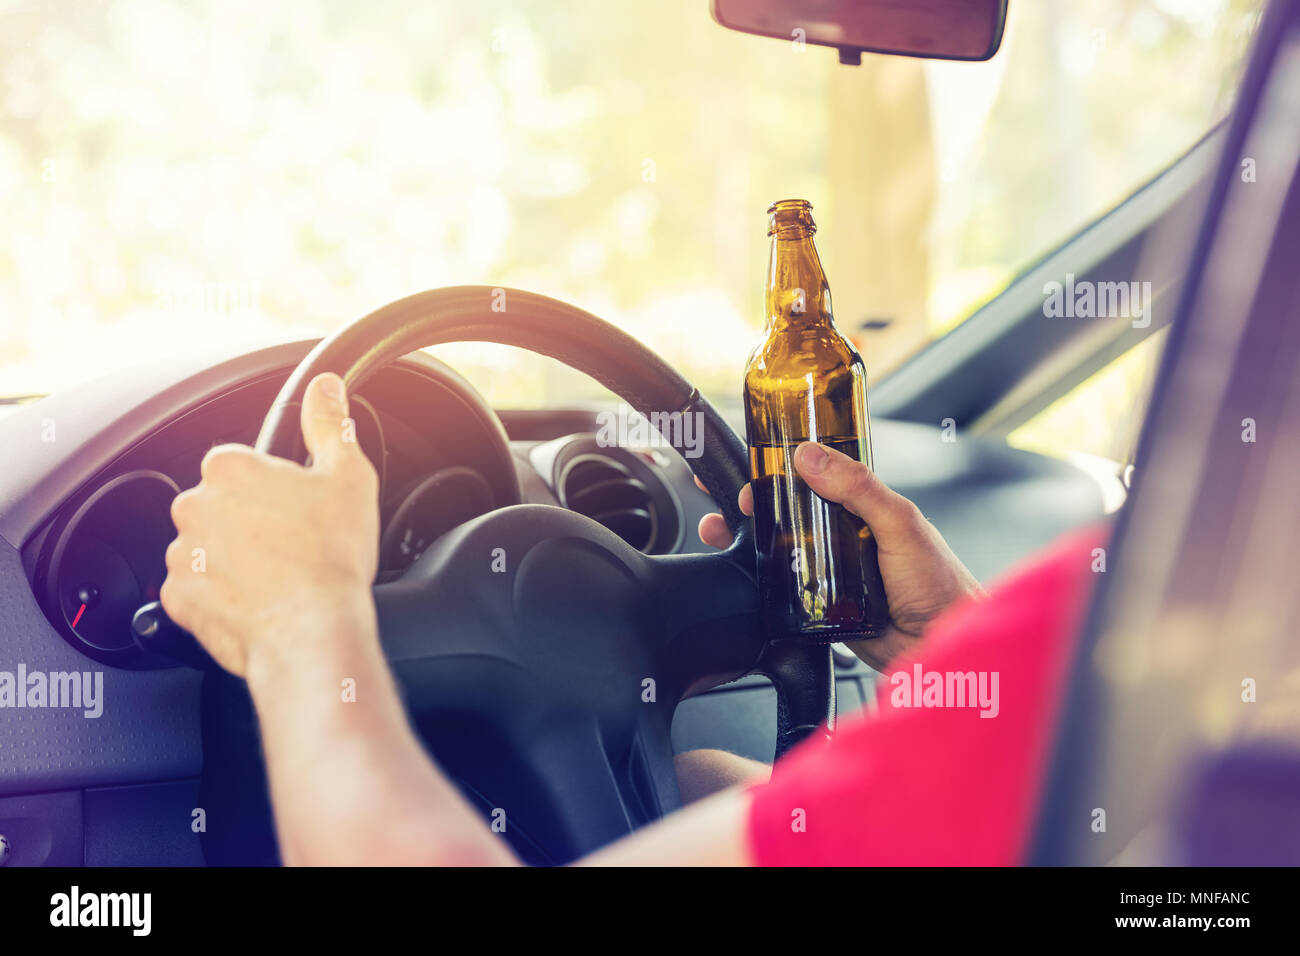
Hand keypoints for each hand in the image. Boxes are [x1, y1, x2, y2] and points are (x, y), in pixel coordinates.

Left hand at [160, 373, 380, 678]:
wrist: (313, 631)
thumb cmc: (332, 557)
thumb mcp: (349, 476)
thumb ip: (330, 424)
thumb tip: (325, 387)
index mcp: (231, 469)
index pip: (243, 466)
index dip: (276, 488)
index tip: (298, 510)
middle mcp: (194, 506)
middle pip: (223, 506)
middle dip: (252, 522)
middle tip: (295, 545)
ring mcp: (182, 554)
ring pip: (209, 547)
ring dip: (235, 558)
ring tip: (280, 578)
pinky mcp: (178, 599)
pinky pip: (197, 590)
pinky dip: (222, 595)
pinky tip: (260, 601)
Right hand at [697, 441, 983, 669]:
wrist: (942, 647)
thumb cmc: (939, 584)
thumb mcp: (900, 523)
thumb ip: (859, 488)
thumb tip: (811, 457)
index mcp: (863, 507)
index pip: (815, 477)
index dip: (781, 468)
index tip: (752, 464)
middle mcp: (843, 535)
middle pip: (788, 512)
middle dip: (753, 504)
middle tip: (733, 504)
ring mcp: (830, 570)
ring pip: (779, 549)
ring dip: (747, 539)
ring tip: (720, 533)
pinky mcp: (820, 604)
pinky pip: (782, 589)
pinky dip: (758, 580)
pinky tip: (740, 572)